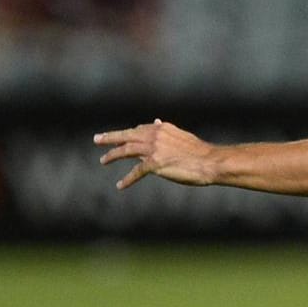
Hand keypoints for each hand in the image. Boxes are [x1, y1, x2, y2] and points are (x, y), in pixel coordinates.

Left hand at [94, 120, 218, 189]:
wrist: (210, 162)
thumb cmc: (201, 152)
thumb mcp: (182, 136)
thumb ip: (167, 131)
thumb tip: (156, 121)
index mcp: (162, 128)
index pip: (139, 129)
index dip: (128, 134)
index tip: (121, 136)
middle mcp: (155, 136)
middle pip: (127, 135)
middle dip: (110, 137)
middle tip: (97, 139)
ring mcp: (154, 149)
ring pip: (126, 150)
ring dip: (112, 155)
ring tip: (103, 160)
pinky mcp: (155, 164)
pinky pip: (136, 172)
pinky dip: (127, 179)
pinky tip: (120, 185)